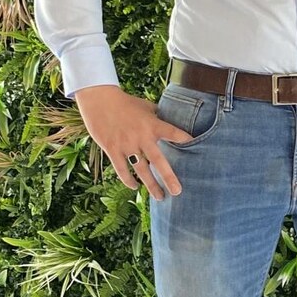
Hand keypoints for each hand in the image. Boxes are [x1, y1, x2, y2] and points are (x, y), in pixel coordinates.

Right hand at [73, 84, 192, 199]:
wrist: (100, 99)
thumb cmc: (126, 102)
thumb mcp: (146, 107)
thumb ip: (159, 116)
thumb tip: (174, 119)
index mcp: (152, 125)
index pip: (174, 133)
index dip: (185, 139)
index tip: (196, 147)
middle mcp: (141, 137)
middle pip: (158, 161)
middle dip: (168, 178)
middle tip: (178, 192)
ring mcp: (126, 145)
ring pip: (140, 170)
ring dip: (151, 185)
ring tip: (160, 197)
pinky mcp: (112, 149)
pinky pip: (121, 170)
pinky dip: (128, 180)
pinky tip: (135, 188)